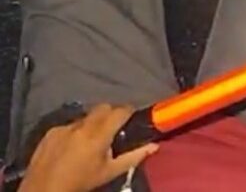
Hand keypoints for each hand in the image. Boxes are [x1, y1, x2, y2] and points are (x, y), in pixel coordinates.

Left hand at [19, 105, 156, 191]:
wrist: (45, 189)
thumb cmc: (81, 182)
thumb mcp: (110, 172)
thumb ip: (134, 156)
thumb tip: (154, 146)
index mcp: (98, 135)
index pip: (119, 111)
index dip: (129, 111)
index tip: (132, 117)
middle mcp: (81, 126)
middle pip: (103, 107)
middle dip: (111, 113)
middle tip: (114, 128)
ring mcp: (63, 127)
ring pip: (85, 116)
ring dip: (92, 123)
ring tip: (91, 141)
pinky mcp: (50, 132)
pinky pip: (68, 125)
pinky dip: (75, 132)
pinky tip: (72, 146)